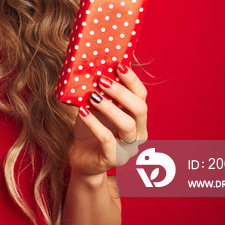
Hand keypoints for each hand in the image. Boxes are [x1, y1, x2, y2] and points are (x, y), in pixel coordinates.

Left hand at [69, 63, 147, 177]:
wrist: (82, 159)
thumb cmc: (91, 131)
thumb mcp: (96, 109)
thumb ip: (101, 93)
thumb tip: (95, 67)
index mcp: (137, 118)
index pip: (142, 96)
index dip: (132, 80)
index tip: (118, 66)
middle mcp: (138, 133)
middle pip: (140, 109)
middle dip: (122, 92)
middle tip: (102, 80)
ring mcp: (127, 148)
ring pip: (127, 125)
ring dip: (109, 108)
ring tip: (92, 96)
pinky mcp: (113, 159)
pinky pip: (107, 140)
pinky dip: (95, 124)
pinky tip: (82, 112)